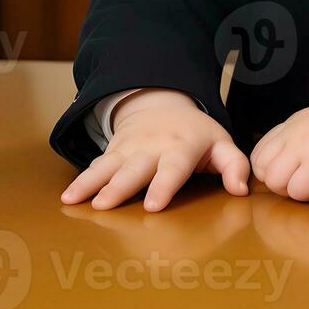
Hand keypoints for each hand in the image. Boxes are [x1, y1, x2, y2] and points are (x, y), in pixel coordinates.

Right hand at [60, 88, 250, 211]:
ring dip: (91, 183)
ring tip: (73, 200)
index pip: (173, 167)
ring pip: (108, 166)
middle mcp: (152, 147)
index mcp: (181, 147)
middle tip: (104, 206)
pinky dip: (81, 180)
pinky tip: (67, 197)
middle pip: (134, 169)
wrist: (162, 103)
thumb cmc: (196, 134)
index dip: (163, 185)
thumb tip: (241, 190)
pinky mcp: (113, 151)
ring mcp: (129, 148)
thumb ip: (234, 165)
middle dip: (119, 187)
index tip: (153, 205)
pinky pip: (96, 166)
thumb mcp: (221, 143)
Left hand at [249, 105, 308, 201]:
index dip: (270, 169)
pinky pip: (296, 191)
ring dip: (292, 189)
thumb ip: (295, 140)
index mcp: (296, 121)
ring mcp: (307, 147)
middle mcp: (298, 131)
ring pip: (274, 181)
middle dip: (278, 182)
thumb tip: (273, 167)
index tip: (288, 175)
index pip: (260, 151)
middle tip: (301, 182)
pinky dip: (308, 196)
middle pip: (262, 167)